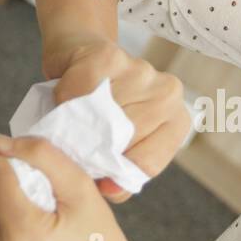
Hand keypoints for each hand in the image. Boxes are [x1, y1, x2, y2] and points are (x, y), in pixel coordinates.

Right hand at [42, 33, 190, 202]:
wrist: (78, 51)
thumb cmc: (99, 108)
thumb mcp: (117, 144)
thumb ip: (120, 172)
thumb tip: (108, 189)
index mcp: (176, 120)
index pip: (147, 164)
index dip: (117, 177)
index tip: (97, 182)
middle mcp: (168, 94)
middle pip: (124, 142)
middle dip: (94, 152)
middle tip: (72, 153)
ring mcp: (142, 71)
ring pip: (101, 119)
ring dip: (77, 126)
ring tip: (70, 123)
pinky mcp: (109, 56)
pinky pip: (78, 93)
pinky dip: (64, 101)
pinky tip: (64, 98)